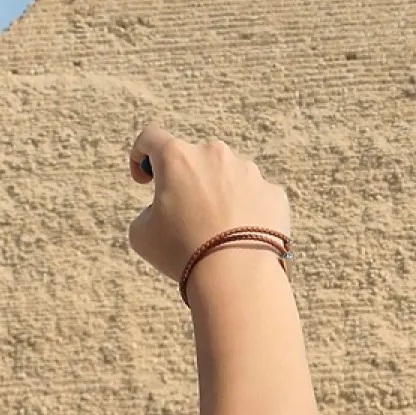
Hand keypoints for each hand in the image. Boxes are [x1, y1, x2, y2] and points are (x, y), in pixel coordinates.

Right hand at [128, 124, 291, 281]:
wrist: (237, 276)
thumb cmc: (182, 252)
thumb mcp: (142, 234)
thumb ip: (148, 212)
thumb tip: (163, 212)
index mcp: (177, 157)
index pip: (151, 138)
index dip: (141, 155)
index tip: (145, 179)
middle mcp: (215, 154)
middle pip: (194, 159)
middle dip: (186, 181)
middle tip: (183, 216)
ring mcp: (249, 171)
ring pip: (227, 177)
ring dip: (218, 195)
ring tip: (215, 233)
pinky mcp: (274, 192)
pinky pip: (254, 197)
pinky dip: (246, 212)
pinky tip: (240, 239)